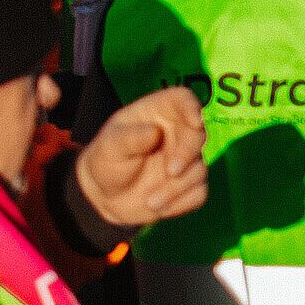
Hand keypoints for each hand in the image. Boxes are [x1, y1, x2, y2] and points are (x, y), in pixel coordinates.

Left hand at [72, 86, 208, 238]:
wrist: (105, 198)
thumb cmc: (106, 162)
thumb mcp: (109, 147)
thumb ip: (129, 138)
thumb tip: (155, 132)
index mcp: (155, 114)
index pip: (182, 99)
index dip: (192, 106)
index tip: (195, 122)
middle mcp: (175, 134)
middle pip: (199, 134)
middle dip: (187, 154)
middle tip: (170, 171)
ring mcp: (186, 159)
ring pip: (199, 169)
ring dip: (175, 188)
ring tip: (149, 200)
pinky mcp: (191, 184)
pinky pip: (199, 193)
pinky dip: (179, 202)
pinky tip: (157, 205)